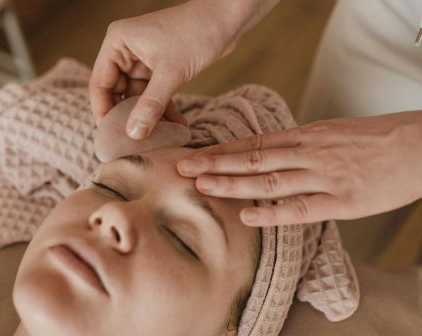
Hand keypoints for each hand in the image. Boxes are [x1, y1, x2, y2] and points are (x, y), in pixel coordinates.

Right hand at [89, 0, 239, 139]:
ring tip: (161, 137)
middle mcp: (126, 51)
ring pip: (139, 97)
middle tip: (135, 142)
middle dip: (129, 117)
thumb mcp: (171, 72)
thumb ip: (151, 104)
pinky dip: (164, 109)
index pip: (100, 83)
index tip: (110, 137)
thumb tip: (134, 133)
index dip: (103, 111)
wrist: (226, 20)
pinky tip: (177, 125)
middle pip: (118, 93)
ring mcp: (144, 60)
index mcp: (117, 43)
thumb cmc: (196, 33)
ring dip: (150, 116)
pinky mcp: (161, 68)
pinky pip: (156, 94)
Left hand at [177, 111, 421, 225]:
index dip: (222, 150)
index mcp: (307, 136)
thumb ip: (301, 145)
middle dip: (215, 164)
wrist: (419, 145)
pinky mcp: (342, 200)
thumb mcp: (333, 132)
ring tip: (202, 187)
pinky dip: (272, 213)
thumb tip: (273, 154)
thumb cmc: (376, 139)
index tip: (195, 154)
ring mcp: (324, 177)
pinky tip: (246, 215)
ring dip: (233, 184)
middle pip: (253, 159)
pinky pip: (301, 207)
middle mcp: (309, 153)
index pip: (255, 144)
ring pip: (269, 181)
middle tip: (182, 168)